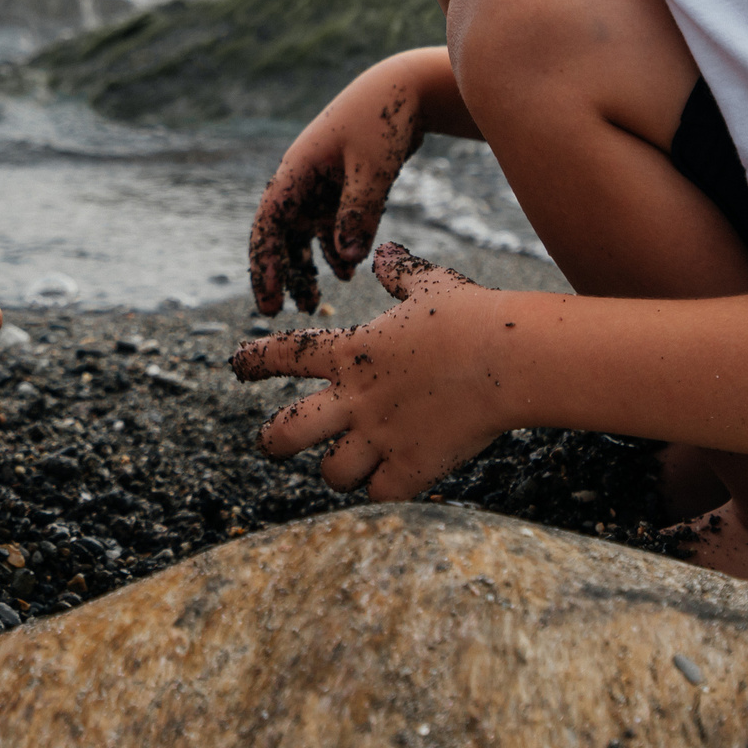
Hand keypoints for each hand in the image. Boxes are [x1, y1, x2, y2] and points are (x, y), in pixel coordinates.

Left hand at [231, 244, 507, 498]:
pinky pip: (379, 493)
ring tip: (344, 465)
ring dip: (335, 470)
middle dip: (272, 442)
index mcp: (350, 353)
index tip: (237, 365)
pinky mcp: (414, 467)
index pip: (282, 355)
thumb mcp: (429, 284)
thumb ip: (399, 273)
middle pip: (285, 433)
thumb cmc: (472, 315)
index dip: (254, 361)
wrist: (510, 358)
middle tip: (273, 443)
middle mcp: (355, 399)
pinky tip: (390, 479)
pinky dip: (381, 488)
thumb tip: (384, 254)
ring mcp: (381, 437)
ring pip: (331, 474)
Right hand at [251, 57, 433, 314]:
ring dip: (306, 266)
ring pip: (304, 234)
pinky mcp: (343, 184)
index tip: (269, 301)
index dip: (264, 264)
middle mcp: (302, 179)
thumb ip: (359, 212)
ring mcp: (322, 182)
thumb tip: (345, 261)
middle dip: (280, 272)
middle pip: (281, 234)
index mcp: (296, 170)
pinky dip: (334, 249)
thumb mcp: (373, 167)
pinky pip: (330, 225)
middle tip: (284, 310)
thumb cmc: (384, 119)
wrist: (407, 87)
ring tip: (316, 301)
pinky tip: (348, 273)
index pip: (267, 224)